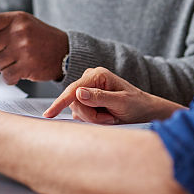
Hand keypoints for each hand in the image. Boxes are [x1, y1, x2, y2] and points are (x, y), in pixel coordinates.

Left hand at [0, 11, 68, 84]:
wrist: (65, 51)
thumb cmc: (40, 37)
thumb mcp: (21, 26)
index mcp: (15, 19)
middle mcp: (18, 32)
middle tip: (2, 56)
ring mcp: (23, 49)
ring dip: (0, 67)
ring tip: (12, 62)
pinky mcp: (28, 66)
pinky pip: (6, 76)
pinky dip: (8, 77)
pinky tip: (18, 71)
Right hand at [43, 67, 184, 123]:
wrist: (145, 110)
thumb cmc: (136, 105)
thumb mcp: (121, 103)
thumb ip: (100, 97)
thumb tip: (78, 92)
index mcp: (97, 74)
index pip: (73, 90)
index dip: (61, 102)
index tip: (48, 115)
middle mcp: (89, 78)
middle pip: (75, 102)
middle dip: (90, 115)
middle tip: (109, 118)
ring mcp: (87, 88)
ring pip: (77, 109)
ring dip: (92, 118)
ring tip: (110, 117)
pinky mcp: (86, 99)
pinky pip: (80, 112)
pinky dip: (92, 118)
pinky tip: (105, 116)